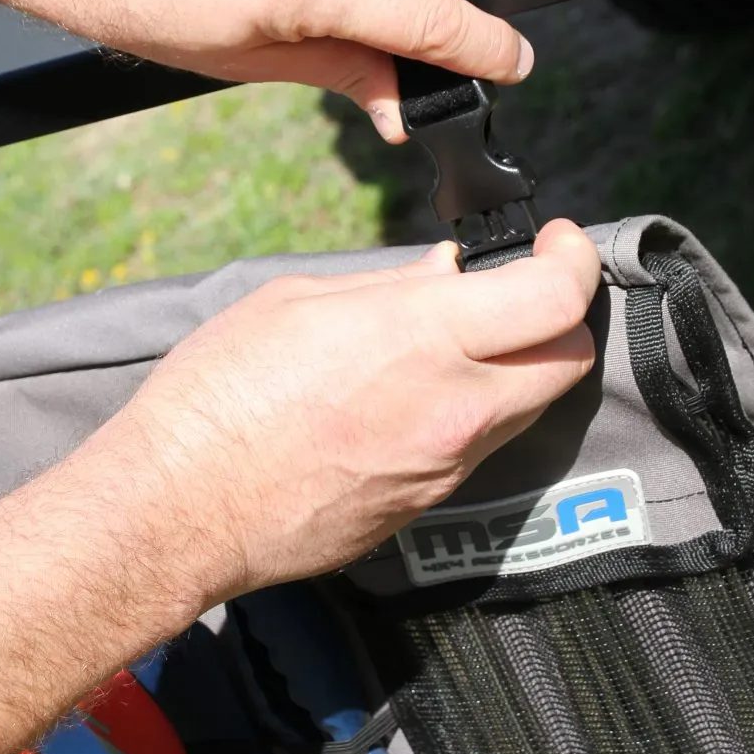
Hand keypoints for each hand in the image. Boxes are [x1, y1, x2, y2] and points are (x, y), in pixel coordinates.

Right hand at [89, 220, 600, 619]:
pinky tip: (414, 397)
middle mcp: (453, 408)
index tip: (557, 243)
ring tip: (461, 343)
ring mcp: (445, 467)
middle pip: (568, 358)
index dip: (572, 259)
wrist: (180, 509)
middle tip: (520, 292)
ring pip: (530, 407)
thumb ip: (388, 288)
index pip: (555, 297)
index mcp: (423, 337)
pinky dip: (471, 414)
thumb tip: (444, 276)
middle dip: (558, 316)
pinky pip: (478, 450)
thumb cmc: (218, 395)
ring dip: (517, 368)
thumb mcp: (297, 303)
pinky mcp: (425, 507)